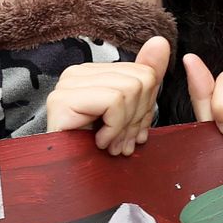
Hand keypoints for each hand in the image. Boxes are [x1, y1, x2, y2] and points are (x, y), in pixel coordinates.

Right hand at [44, 35, 171, 157]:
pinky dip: (113, 128)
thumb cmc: (96, 152)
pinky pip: (113, 101)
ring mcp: (66, 85)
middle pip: (140, 80)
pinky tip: (99, 142)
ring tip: (111, 144)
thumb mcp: (130, 114)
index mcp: (92, 73)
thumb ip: (146, 77)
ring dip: (124, 126)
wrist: (67, 181)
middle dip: (137, 118)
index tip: (131, 132)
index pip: (143, 74)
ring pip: (129, 89)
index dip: (145, 108)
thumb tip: (160, 42)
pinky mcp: (62, 101)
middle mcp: (76, 73)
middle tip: (122, 142)